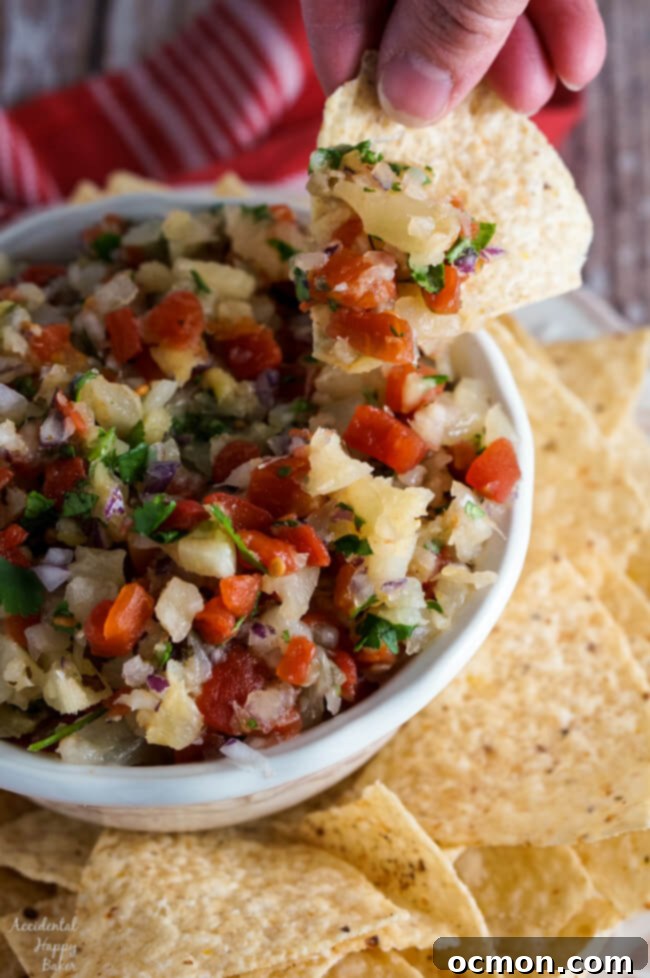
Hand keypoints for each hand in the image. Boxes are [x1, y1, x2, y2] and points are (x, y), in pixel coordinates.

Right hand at [301, 0, 605, 124]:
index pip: (337, 19)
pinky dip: (551, 18)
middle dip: (455, 80)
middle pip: (405, 17)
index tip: (389, 151)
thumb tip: (409, 102)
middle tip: (479, 129)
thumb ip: (449, 17)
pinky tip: (578, 57)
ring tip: (542, 91)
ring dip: (511, 58)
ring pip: (470, 3)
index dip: (361, 90)